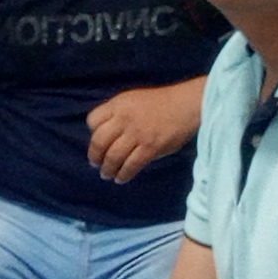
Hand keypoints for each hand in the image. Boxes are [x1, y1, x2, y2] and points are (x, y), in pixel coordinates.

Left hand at [86, 82, 203, 182]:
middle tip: (96, 164)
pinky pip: (131, 165)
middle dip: (95, 156)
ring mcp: (136, 134)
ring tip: (107, 174)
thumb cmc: (160, 103)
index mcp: (118, 104)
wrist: (185, 105)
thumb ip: (118, 114)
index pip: (93, 121)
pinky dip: (123, 174)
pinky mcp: (149, 148)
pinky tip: (121, 178)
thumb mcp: (133, 100)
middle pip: (99, 141)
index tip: (97, 143)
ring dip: (107, 169)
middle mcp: (123, 119)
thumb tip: (107, 135)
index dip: (92, 134)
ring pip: (113, 156)